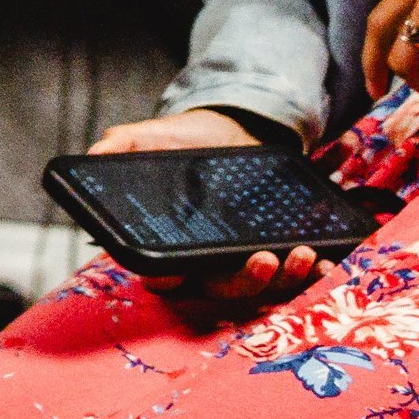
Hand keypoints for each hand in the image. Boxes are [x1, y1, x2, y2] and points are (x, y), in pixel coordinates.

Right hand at [85, 111, 319, 307]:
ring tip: (301, 254)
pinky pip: (294, 278)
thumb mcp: (152, 137)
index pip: (160, 274)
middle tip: (263, 258)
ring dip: (284, 281)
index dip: (167, 280)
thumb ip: (123, 145)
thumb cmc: (186, 138)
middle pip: (219, 290)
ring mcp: (241, 261)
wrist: (235, 127)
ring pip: (260, 289)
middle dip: (244, 283)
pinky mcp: (276, 253)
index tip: (175, 273)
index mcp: (168, 242)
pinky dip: (311, 275)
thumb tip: (94, 155)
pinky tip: (323, 261)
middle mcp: (204, 261)